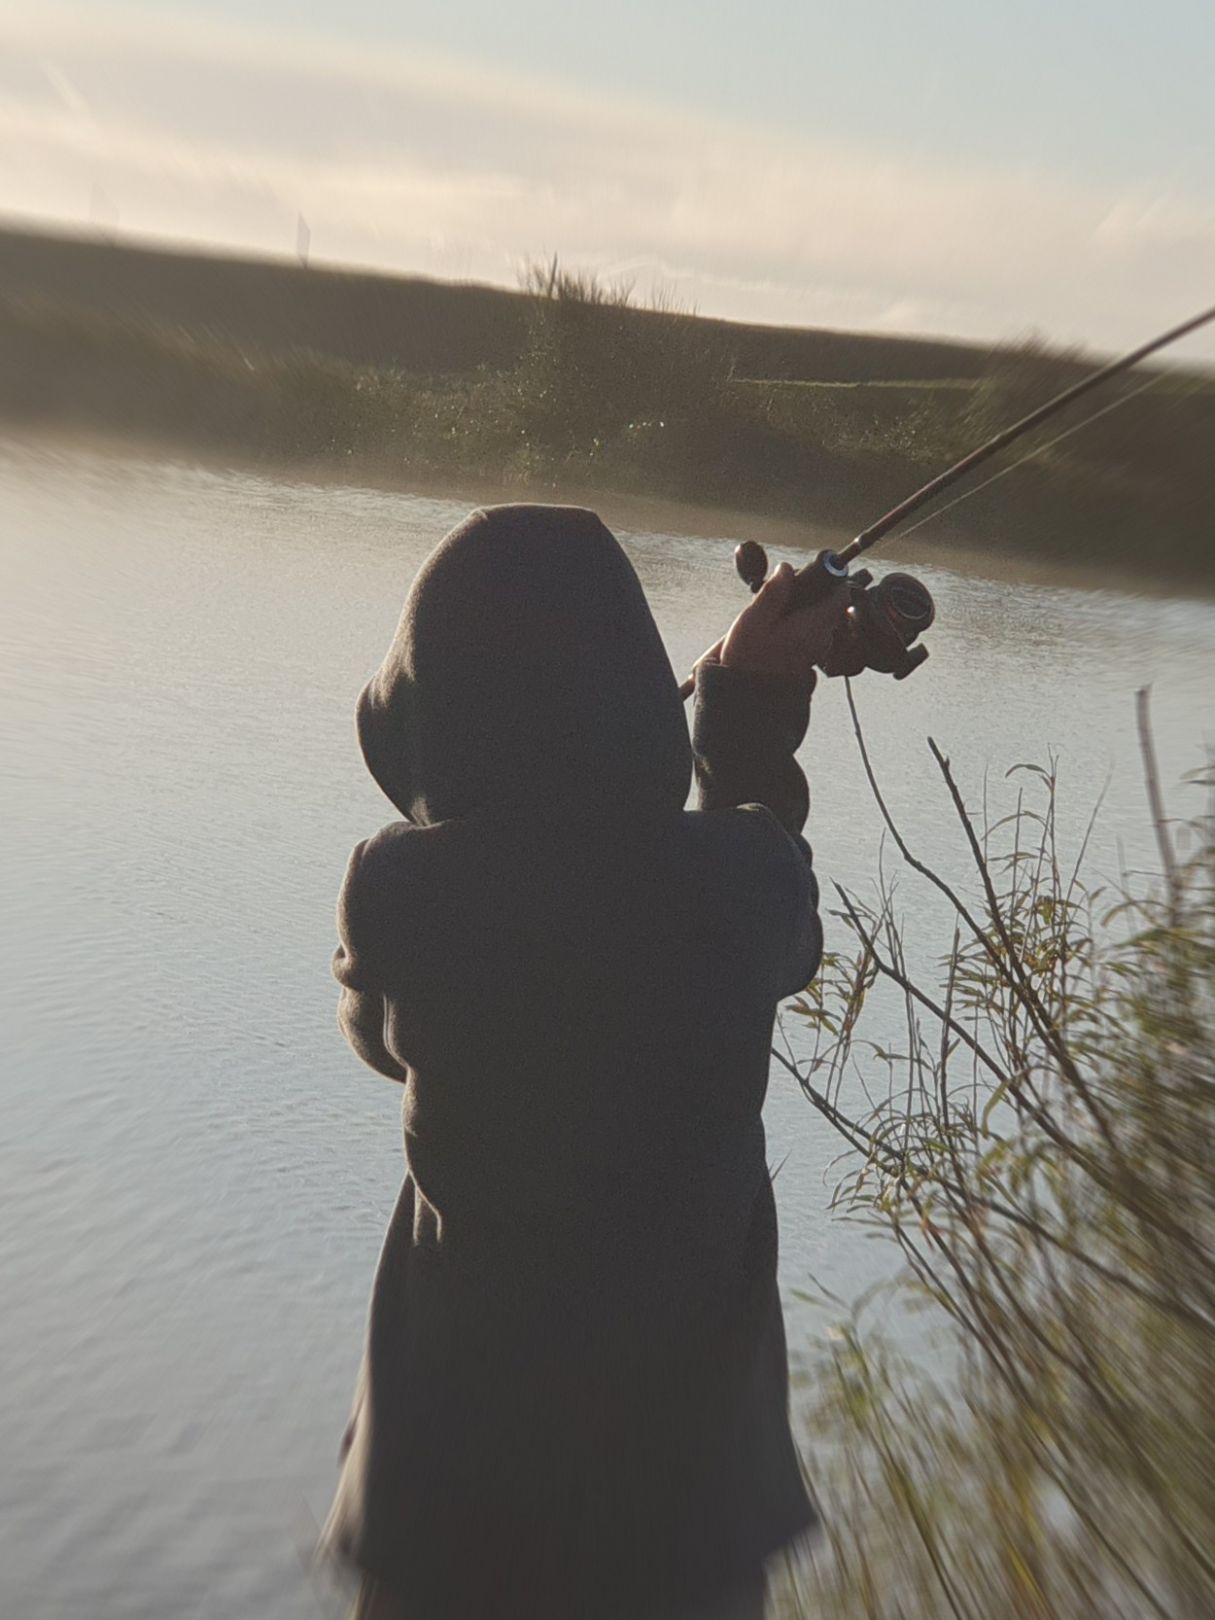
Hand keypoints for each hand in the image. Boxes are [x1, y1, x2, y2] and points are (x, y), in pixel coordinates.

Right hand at [717, 561, 849, 680]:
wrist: (746, 697)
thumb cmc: (746, 659)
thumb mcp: (753, 620)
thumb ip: (773, 593)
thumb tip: (786, 568)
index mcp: (812, 627)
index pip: (840, 596)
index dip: (832, 579)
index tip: (813, 573)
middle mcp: (821, 640)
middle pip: (831, 606)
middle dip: (814, 594)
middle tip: (785, 592)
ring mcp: (817, 651)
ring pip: (822, 620)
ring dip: (806, 610)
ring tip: (777, 613)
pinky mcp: (809, 659)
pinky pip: (813, 634)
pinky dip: (802, 625)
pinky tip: (778, 630)